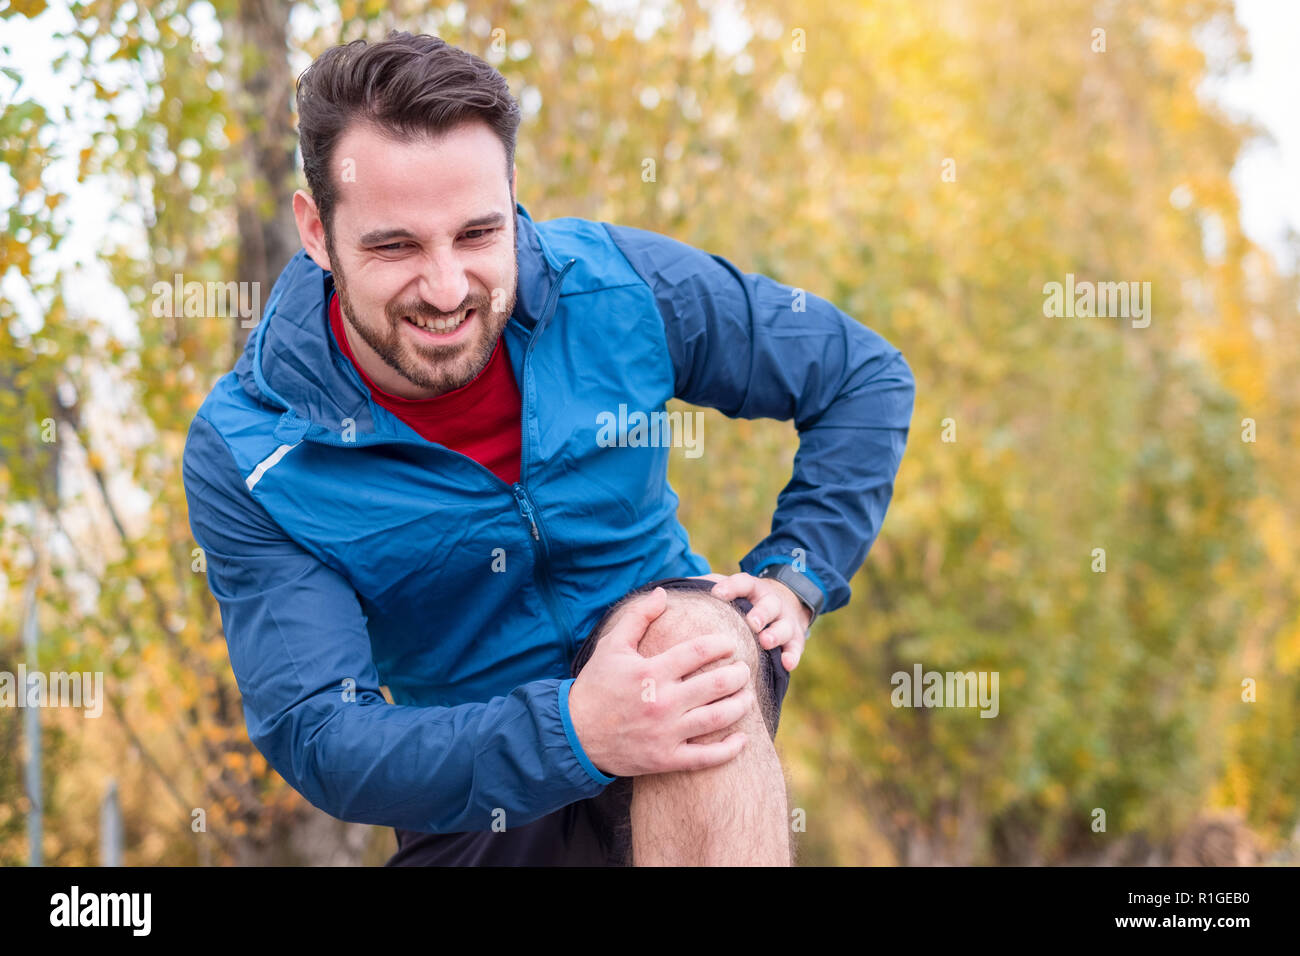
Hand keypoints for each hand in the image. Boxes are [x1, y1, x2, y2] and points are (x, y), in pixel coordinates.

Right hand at [567, 586, 753, 777]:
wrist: (574, 734)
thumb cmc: (596, 685)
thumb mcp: (611, 646)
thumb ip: (638, 617)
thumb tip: (663, 594)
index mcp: (651, 671)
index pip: (699, 651)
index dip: (721, 645)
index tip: (730, 644)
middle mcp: (663, 702)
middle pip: (716, 684)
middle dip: (738, 674)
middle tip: (744, 670)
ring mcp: (666, 733)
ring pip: (717, 718)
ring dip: (740, 705)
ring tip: (748, 696)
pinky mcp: (666, 759)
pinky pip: (705, 758)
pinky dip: (728, 750)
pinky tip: (742, 739)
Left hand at [696, 571, 810, 671]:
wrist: (783, 605)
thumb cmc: (742, 602)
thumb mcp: (727, 589)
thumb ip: (703, 588)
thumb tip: (664, 592)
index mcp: (751, 589)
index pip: (743, 583)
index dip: (731, 587)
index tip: (716, 594)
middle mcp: (770, 603)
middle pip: (768, 604)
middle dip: (761, 613)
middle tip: (751, 622)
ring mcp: (785, 621)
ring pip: (784, 626)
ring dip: (776, 634)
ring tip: (766, 642)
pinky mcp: (794, 640)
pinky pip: (795, 648)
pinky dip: (792, 656)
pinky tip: (787, 664)